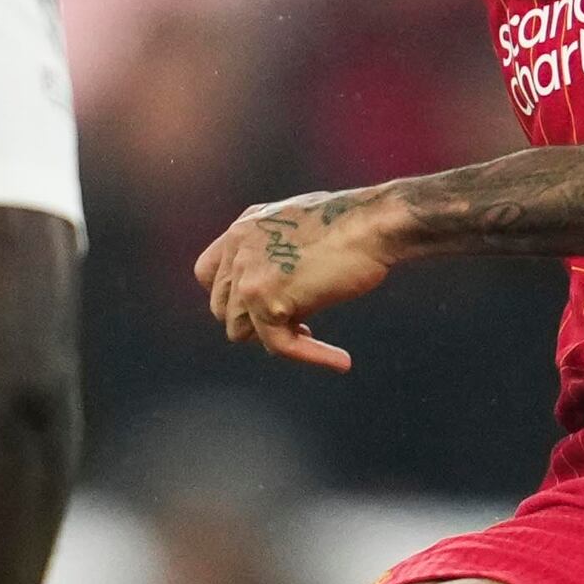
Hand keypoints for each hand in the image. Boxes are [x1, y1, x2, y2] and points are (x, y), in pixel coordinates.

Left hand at [194, 188, 399, 371]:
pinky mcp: (266, 300)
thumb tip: (281, 296)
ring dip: (276, 339)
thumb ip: (277, 254)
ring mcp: (248, 274)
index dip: (231, 297)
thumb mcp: (300, 230)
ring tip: (312, 336)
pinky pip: (278, 346)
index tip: (259, 308)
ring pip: (241, 332)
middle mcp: (238, 248)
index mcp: (243, 229)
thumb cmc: (356, 226)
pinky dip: (310, 357)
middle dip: (255, 322)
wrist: (376, 223)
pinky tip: (340, 360)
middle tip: (296, 325)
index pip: (208, 274)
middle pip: (222, 308)